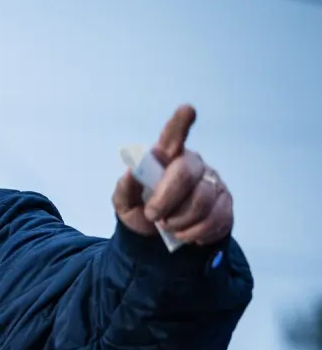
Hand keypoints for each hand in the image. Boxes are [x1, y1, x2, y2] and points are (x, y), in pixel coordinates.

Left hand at [113, 104, 233, 245]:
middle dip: (166, 199)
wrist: (160, 240)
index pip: (173, 137)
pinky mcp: (225, 203)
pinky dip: (194, 233)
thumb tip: (131, 172)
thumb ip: (124, 189)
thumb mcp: (125, 205)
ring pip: (202, 200)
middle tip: (153, 216)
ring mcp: (212, 182)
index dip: (179, 124)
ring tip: (168, 226)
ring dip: (179, 220)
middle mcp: (192, 164)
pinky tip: (185, 233)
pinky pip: (215, 218)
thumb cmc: (143, 212)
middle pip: (186, 173)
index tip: (187, 109)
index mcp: (165, 159)